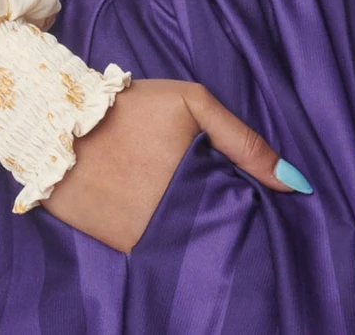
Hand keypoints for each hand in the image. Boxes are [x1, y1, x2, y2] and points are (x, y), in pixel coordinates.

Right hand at [38, 77, 305, 253]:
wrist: (59, 123)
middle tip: (215, 193)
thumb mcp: (192, 104)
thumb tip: (295, 184)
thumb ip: (242, 141)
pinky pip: (159, 250)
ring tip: (188, 200)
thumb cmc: (132, 108)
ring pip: (192, 244)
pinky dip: (169, 238)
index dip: (251, 202)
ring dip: (198, 231)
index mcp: (201, 185)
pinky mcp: (124, 248)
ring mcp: (149, 239)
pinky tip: (163, 211)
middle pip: (220, 230)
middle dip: (227, 218)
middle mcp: (179, 221)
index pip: (245, 210)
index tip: (254, 196)